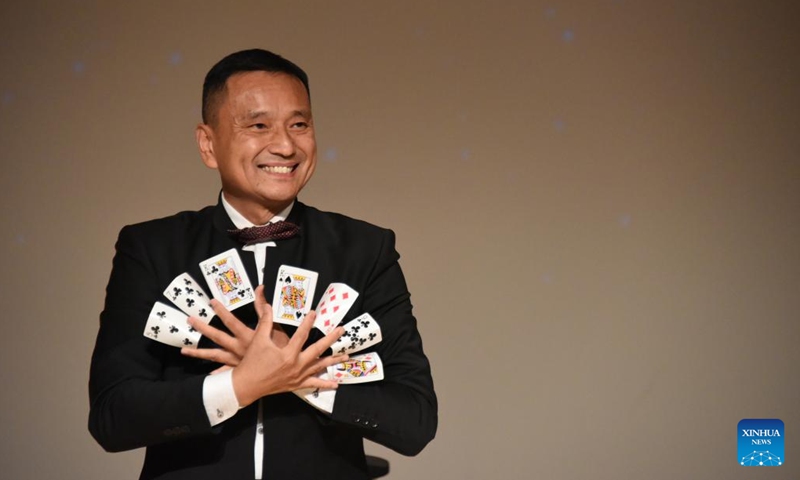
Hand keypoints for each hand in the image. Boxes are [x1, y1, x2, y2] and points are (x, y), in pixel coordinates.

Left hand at [181, 285, 288, 371]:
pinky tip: (208, 375)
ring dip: (199, 353)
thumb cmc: (282, 349)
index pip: (231, 321)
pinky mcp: (239, 370)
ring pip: (215, 355)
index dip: (221, 310)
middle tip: (190, 320)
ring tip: (184, 351)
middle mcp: (238, 348)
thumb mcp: (276, 327)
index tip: (212, 302)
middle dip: (203, 328)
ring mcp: (237, 360)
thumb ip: (264, 308)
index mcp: (247, 336)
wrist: (284, 371)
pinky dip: (216, 374)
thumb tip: (260, 288)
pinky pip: (224, 373)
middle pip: (217, 337)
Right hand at [231, 300, 346, 407]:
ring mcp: (298, 377)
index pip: (302, 335)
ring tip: (347, 356)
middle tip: (341, 330)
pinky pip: (313, 384)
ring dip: (333, 361)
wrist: (246, 386)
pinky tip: (335, 384)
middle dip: (331, 339)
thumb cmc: (252, 362)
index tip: (315, 313)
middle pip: (318, 350)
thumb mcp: (258, 340)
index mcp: (288, 354)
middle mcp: (296, 366)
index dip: (308, 322)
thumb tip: (269, 306)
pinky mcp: (296, 385)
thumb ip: (265, 322)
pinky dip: (325, 384)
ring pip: (319, 367)